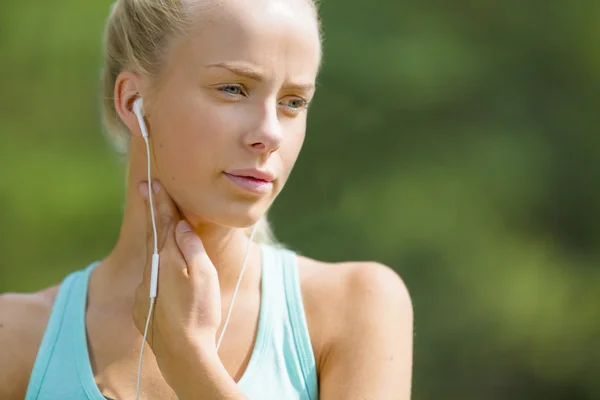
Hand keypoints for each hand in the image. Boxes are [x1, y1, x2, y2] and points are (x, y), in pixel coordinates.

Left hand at [132, 180, 222, 389]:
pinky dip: (155, 263)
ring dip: (153, 236)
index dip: (160, 202)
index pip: (163, 223)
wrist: (183, 352)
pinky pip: (149, 276)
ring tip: (155, 220)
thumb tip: (179, 226)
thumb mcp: (204, 276)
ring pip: (150, 256)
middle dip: (151, 210)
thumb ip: (191, 248)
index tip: (153, 183)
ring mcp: (143, 288)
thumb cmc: (199, 312)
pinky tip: (161, 265)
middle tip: (145, 188)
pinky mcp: (141, 304)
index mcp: (168, 259)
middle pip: (152, 234)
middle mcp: (151, 270)